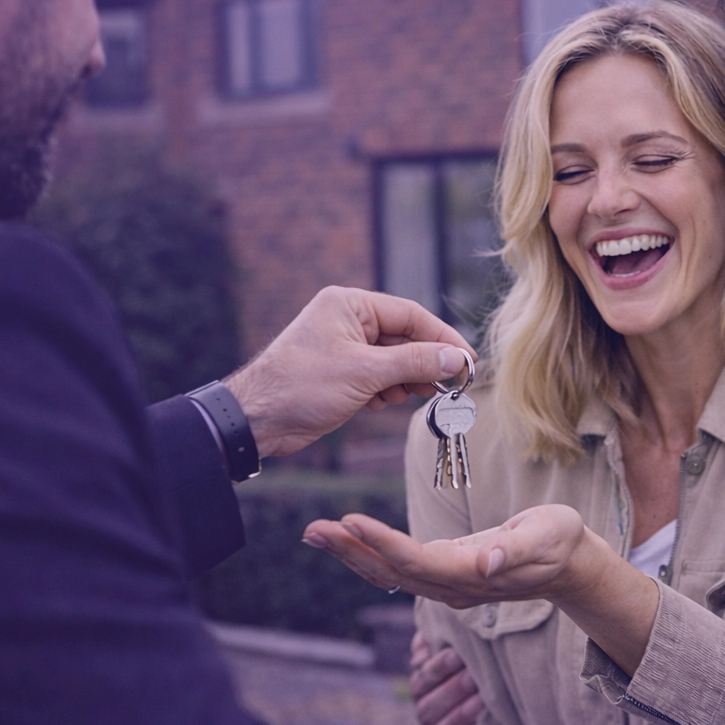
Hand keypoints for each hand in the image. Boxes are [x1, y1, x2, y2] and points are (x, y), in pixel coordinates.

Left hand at [222, 287, 474, 458]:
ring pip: (393, 359)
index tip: (466, 360)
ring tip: (405, 396)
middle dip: (423, 363)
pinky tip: (379, 403)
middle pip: (404, 337)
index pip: (410, 315)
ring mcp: (344, 346)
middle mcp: (347, 320)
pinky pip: (378, 375)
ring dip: (404, 380)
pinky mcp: (341, 371)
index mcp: (349, 304)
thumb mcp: (366, 372)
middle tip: (445, 386)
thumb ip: (415, 362)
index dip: (442, 338)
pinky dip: (386, 389)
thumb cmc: (302, 386)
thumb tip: (456, 358)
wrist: (257, 419)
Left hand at [302, 505, 600, 607]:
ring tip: (315, 532)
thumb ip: (516, 549)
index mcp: (473, 575)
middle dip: (351, 551)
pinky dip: (368, 553)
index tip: (350, 521)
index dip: (382, 543)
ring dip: (351, 553)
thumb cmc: (560, 542)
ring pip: (389, 574)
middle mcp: (453, 587)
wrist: (569, 565)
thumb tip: (486, 561)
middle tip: (313, 529)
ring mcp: (447, 585)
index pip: (418, 561)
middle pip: (392, 573)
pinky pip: (398, 568)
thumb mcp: (548, 535)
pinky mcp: (444, 575)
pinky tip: (347, 539)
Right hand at [408, 632, 481, 724]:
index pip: (422, 681)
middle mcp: (428, 721)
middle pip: (427, 707)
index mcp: (426, 695)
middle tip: (472, 677)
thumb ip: (439, 647)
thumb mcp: (462, 664)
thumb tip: (425, 642)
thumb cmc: (480, 686)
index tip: (457, 654)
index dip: (437, 668)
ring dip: (456, 719)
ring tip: (479, 703)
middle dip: (450, 691)